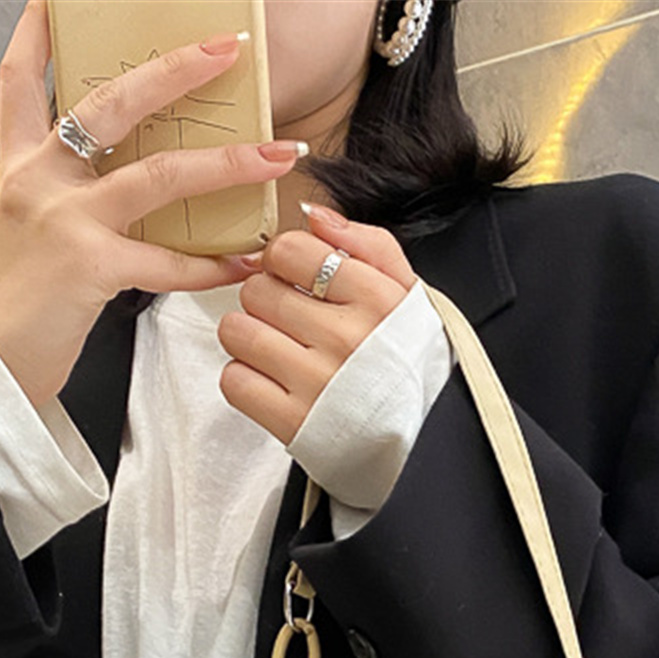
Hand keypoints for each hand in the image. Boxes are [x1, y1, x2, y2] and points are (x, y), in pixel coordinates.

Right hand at [0, 0, 306, 410]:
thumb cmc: (24, 295)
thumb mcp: (31, 224)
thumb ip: (70, 189)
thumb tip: (130, 169)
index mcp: (21, 162)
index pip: (22, 79)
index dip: (39, 33)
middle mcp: (39, 177)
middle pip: (109, 103)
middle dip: (173, 71)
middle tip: (227, 50)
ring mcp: (64, 219)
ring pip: (157, 176)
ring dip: (225, 164)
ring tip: (277, 156)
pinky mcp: (90, 268)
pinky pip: (166, 261)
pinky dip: (210, 265)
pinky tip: (246, 262)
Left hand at [215, 205, 418, 445]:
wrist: (423, 440)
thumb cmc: (409, 365)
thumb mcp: (409, 296)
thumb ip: (369, 245)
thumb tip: (314, 215)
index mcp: (375, 299)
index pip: (291, 251)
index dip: (285, 263)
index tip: (297, 282)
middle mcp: (345, 337)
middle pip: (258, 289)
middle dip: (267, 301)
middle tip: (291, 323)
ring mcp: (316, 381)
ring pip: (237, 331)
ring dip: (249, 338)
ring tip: (279, 351)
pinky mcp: (293, 422)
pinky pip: (235, 380)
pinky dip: (245, 380)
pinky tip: (274, 383)